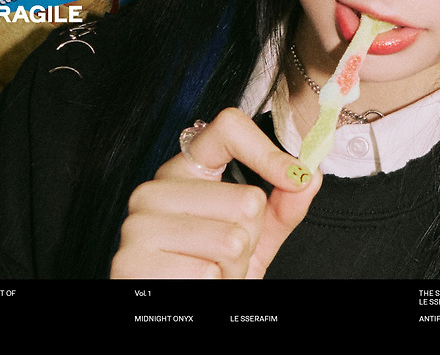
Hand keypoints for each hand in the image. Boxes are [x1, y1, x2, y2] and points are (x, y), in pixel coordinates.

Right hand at [110, 108, 320, 278]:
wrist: (181, 312)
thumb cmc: (215, 269)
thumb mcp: (257, 235)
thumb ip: (284, 205)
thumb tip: (309, 177)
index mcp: (186, 170)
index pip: (228, 128)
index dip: (268, 151)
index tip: (295, 177)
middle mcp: (155, 189)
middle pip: (247, 199)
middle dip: (251, 239)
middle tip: (227, 255)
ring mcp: (138, 224)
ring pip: (232, 240)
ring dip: (234, 268)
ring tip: (213, 272)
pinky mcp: (130, 261)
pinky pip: (206, 272)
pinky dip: (213, 287)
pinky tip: (193, 285)